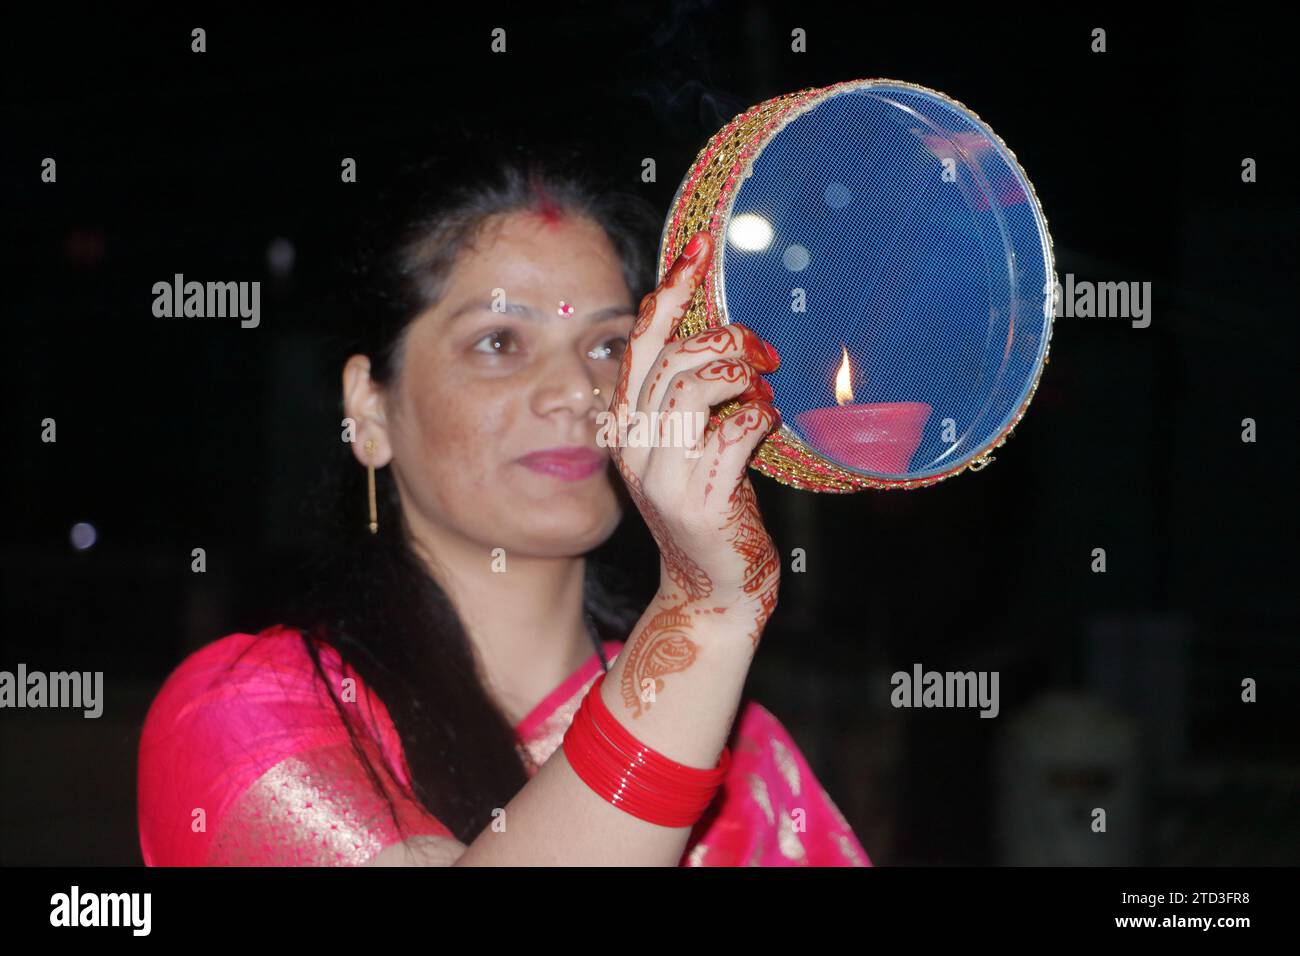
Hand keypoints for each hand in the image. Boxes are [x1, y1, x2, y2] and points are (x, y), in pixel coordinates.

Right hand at [604, 230, 781, 646]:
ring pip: (692, 389)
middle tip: (764, 355)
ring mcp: (663, 479)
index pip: (642, 344)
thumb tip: (718, 328)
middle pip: (671, 360)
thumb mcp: (692, 439)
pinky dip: (760, 415)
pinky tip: (769, 422)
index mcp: (628, 425)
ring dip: (739, 377)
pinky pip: (733, 431)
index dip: (672, 292)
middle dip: (725, 340)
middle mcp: (635, 449)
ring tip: (763, 391)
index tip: (701, 248)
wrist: (715, 585)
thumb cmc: (713, 501)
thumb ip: (690, 390)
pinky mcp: (700, 503)